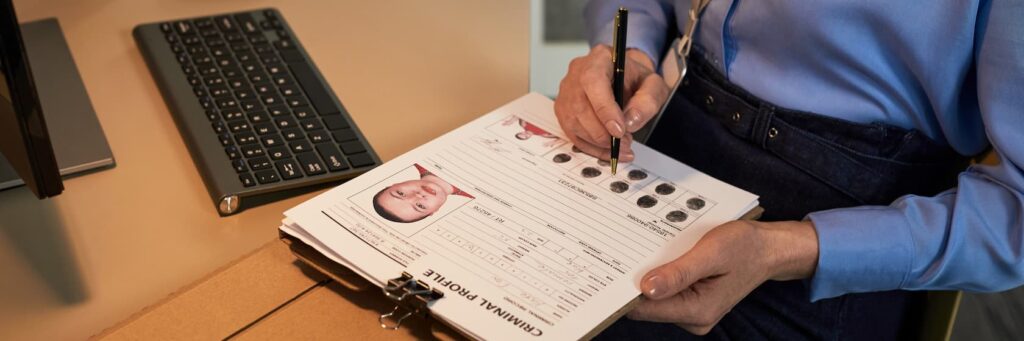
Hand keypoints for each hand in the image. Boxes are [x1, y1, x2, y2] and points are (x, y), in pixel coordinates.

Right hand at [554, 45, 669, 161]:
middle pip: (580, 106)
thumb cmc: (635, 79)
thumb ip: (647, 101)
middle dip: (603, 133)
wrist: (624, 78)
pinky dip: (590, 147)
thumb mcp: (653, 85)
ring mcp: (566, 91)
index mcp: (600, 58)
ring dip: (597, 142)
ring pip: (573, 123)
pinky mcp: (563, 109)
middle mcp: (577, 71)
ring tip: (619, 145)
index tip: (619, 131)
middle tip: (625, 143)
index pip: (593, 82)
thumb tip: (630, 122)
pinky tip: (607, 150)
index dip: (604, 110)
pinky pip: (572, 133)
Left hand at [627, 220, 819, 334]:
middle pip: (646, 304)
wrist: (769, 249)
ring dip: (649, 274)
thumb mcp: (712, 252)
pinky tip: (663, 256)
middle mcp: (693, 318)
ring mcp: (692, 311)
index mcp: (697, 310)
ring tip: (649, 248)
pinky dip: (660, 274)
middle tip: (625, 249)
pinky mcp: (692, 301)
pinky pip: (665, 290)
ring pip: (654, 296)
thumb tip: (646, 288)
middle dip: (635, 279)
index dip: (625, 290)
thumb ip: (679, 272)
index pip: (645, 308)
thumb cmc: (745, 247)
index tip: (610, 267)